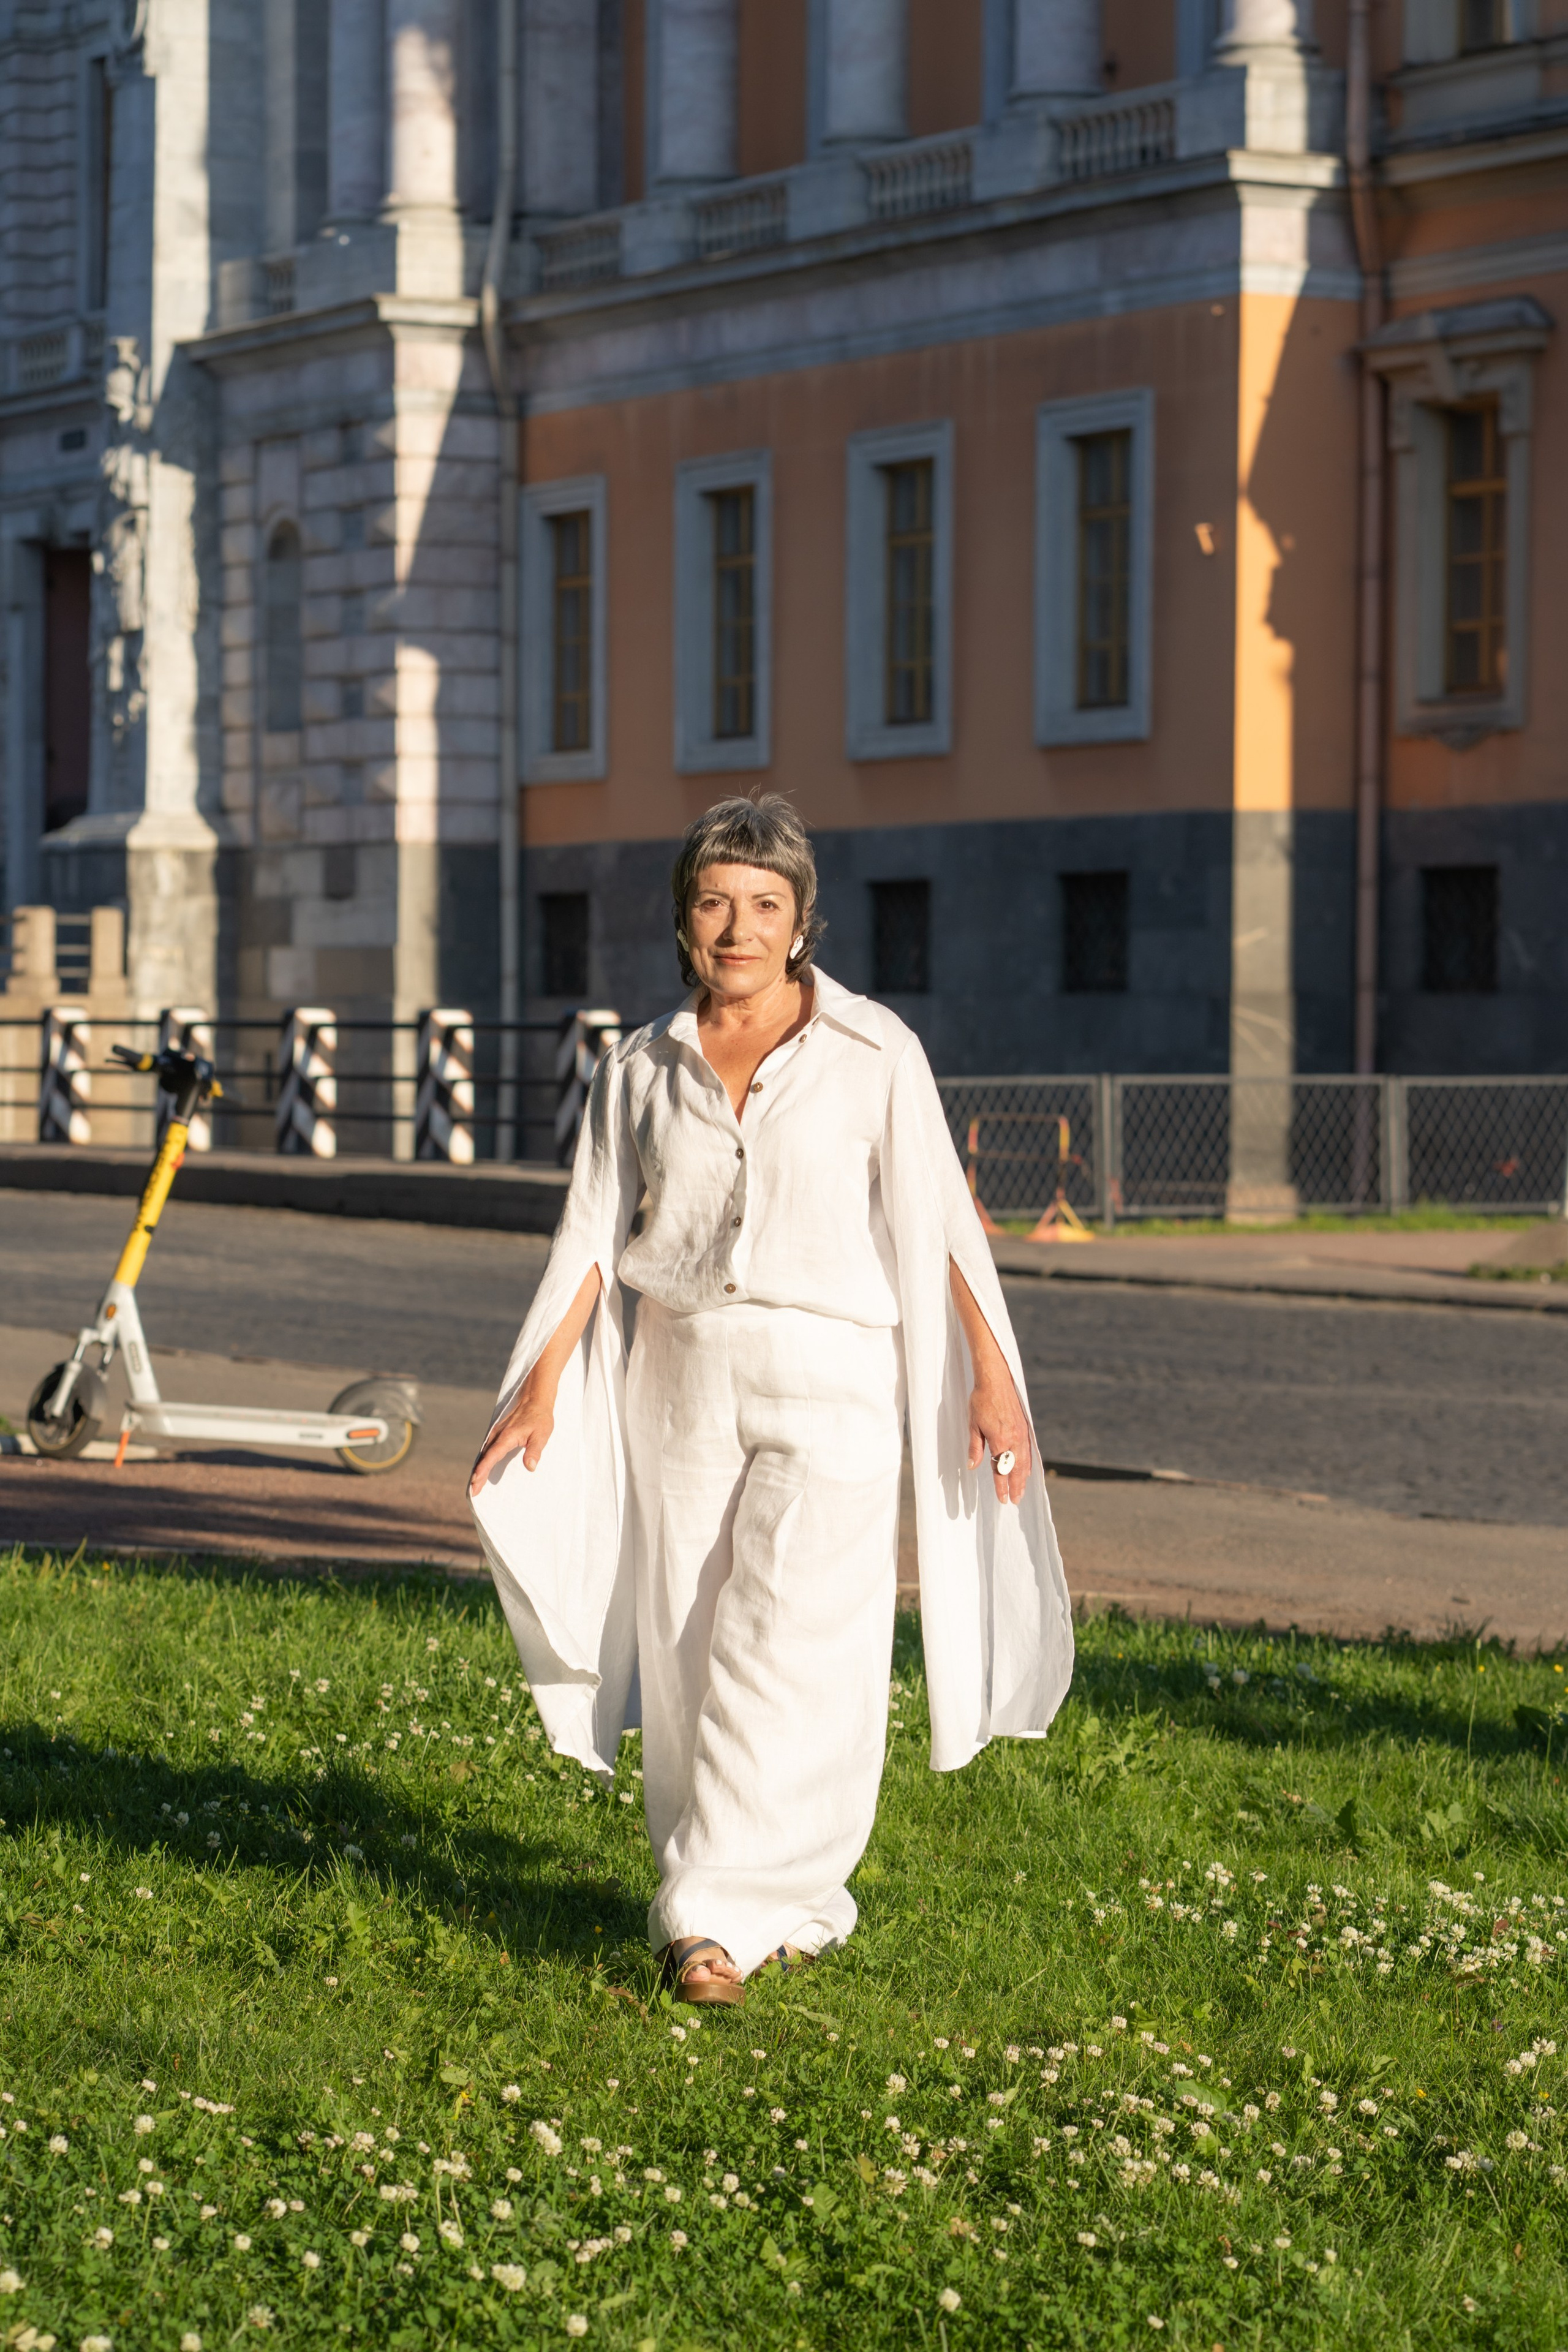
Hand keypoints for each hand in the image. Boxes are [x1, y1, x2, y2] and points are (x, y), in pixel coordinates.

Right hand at [468, 1371, 556, 1496]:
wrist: (535, 1399)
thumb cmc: (540, 1418)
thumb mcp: (541, 1435)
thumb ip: (534, 1451)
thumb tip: (530, 1467)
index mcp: (507, 1437)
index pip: (492, 1456)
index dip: (483, 1470)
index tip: (475, 1482)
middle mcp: (498, 1435)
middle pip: (484, 1457)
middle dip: (478, 1474)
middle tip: (473, 1490)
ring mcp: (497, 1433)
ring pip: (484, 1453)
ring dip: (479, 1467)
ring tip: (476, 1483)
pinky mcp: (499, 1433)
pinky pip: (488, 1448)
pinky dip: (484, 1459)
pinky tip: (483, 1467)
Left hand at [967, 1370, 1031, 1506]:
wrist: (996, 1380)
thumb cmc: (981, 1401)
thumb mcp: (973, 1425)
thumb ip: (975, 1448)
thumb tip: (972, 1466)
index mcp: (999, 1441)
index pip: (1001, 1470)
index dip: (1001, 1487)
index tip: (1003, 1499)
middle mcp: (1014, 1439)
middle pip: (1016, 1469)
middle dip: (1016, 1486)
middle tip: (1016, 1501)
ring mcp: (1022, 1433)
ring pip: (1025, 1461)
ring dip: (1024, 1477)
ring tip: (1022, 1490)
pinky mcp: (1025, 1426)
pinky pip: (1028, 1450)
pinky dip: (1028, 1462)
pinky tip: (1027, 1469)